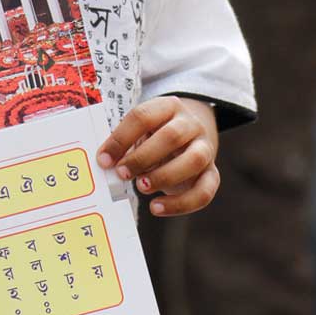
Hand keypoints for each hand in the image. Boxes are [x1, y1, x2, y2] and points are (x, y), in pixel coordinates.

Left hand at [96, 96, 218, 216]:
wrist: (188, 136)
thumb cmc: (154, 135)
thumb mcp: (141, 131)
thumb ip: (125, 144)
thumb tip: (105, 162)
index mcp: (167, 106)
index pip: (143, 116)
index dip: (121, 139)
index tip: (103, 159)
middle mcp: (190, 124)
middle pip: (171, 136)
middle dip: (142, 157)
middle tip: (121, 173)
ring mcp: (205, 148)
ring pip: (194, 161)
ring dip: (164, 176)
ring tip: (141, 187)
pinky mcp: (212, 173)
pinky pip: (205, 190)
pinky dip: (181, 204)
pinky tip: (157, 208)